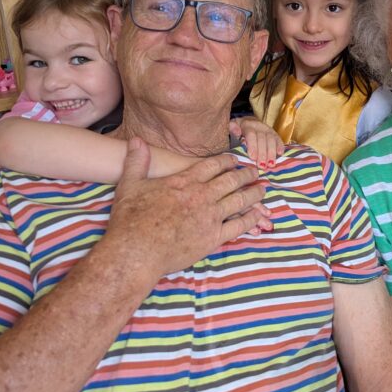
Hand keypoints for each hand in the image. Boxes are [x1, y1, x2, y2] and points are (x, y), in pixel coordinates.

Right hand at [105, 137, 271, 278]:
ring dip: (253, 193)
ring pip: (240, 200)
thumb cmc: (130, 219)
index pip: (212, 165)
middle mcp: (202, 195)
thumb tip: (135, 140)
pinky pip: (239, 225)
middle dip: (245, 174)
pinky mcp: (213, 237)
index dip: (226, 160)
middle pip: (231, 180)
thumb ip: (136, 161)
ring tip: (262, 189)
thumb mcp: (129, 185)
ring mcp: (210, 216)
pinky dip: (251, 219)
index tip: (234, 159)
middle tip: (254, 172)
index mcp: (184, 181)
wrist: (136, 251)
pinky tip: (259, 215)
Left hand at [230, 116, 284, 166]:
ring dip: (271, 153)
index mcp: (247, 124)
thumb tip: (237, 132)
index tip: (253, 158)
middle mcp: (259, 126)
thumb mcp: (232, 126)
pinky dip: (280, 146)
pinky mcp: (274, 133)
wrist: (247, 121)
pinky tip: (280, 154)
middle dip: (263, 153)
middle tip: (262, 166)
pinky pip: (278, 138)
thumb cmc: (238, 128)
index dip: (253, 146)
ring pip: (271, 140)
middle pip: (262, 139)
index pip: (251, 135)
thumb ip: (232, 128)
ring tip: (271, 164)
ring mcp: (267, 129)